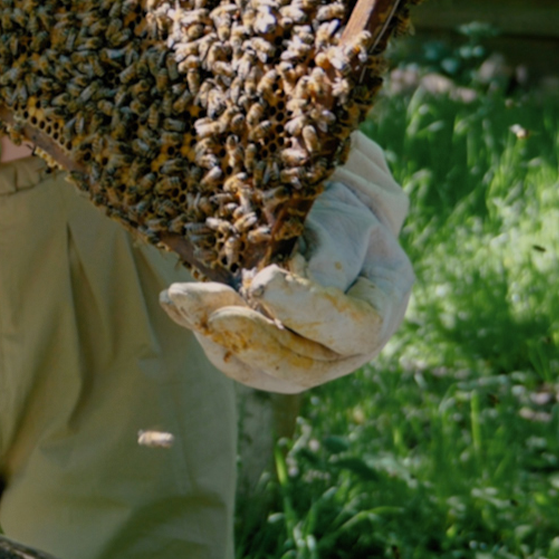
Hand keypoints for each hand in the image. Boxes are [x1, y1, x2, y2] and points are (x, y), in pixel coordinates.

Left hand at [160, 139, 413, 392]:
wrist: (313, 195)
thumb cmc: (334, 190)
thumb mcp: (341, 202)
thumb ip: (330, 244)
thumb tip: (298, 282)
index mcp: (383, 298)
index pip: (354, 324)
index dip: (308, 308)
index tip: (262, 281)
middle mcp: (351, 339)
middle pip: (307, 361)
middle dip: (252, 336)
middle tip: (206, 309)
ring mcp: (311, 351)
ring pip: (266, 368)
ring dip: (217, 335)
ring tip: (179, 298)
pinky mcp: (271, 349)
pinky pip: (239, 358)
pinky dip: (205, 333)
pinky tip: (176, 303)